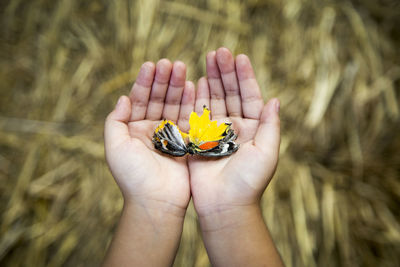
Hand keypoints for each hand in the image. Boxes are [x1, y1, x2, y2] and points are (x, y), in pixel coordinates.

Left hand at [104, 59, 194, 215]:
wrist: (156, 201)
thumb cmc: (132, 176)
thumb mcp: (114, 146)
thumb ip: (115, 121)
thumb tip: (123, 98)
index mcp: (134, 129)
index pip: (139, 99)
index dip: (144, 82)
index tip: (151, 64)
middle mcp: (152, 129)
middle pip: (158, 99)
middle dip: (163, 80)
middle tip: (170, 63)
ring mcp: (171, 135)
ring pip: (174, 105)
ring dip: (178, 86)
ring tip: (182, 68)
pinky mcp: (187, 142)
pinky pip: (189, 118)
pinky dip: (191, 102)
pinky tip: (193, 86)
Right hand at [188, 48, 280, 216]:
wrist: (225, 205)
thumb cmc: (249, 182)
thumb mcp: (267, 152)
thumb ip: (271, 125)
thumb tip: (275, 99)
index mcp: (254, 128)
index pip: (250, 96)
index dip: (245, 77)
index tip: (239, 57)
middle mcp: (235, 127)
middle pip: (230, 93)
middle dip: (225, 72)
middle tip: (218, 52)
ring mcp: (216, 132)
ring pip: (213, 100)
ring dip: (211, 80)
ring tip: (207, 59)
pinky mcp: (199, 139)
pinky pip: (197, 114)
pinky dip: (196, 98)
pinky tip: (194, 82)